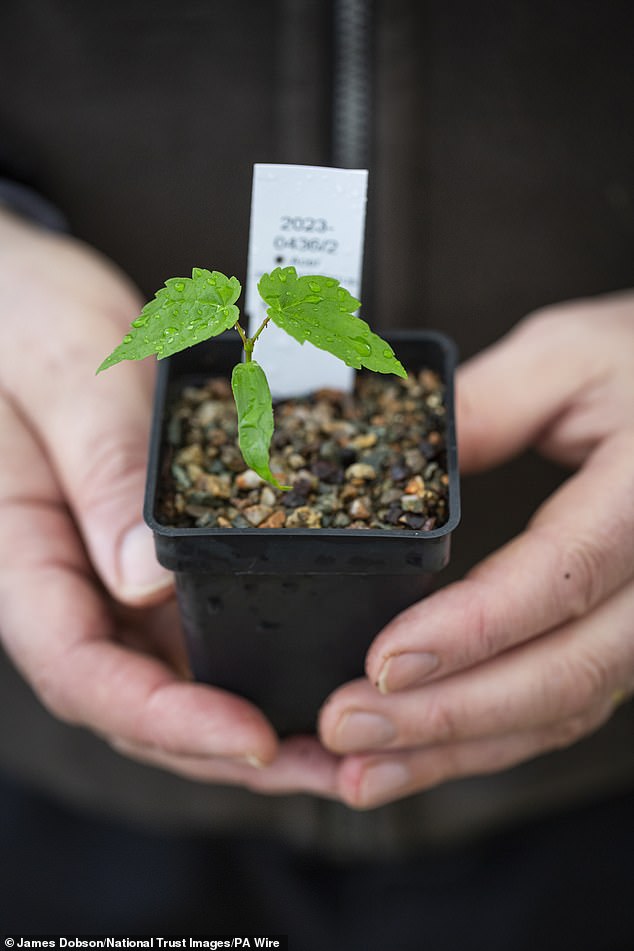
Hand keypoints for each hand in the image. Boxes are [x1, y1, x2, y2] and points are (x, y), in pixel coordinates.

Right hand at [0, 209, 337, 796]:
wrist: (20, 295)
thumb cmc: (24, 321)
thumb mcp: (65, 375)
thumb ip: (99, 470)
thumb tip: (147, 583)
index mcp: (19, 554)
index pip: (81, 671)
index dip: (169, 720)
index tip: (255, 738)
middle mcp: (65, 583)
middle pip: (137, 701)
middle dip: (230, 749)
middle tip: (336, 766)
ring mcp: (106, 576)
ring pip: (172, 677)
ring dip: (254, 718)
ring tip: (348, 737)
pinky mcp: (144, 557)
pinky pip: (194, 625)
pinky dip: (254, 657)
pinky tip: (319, 661)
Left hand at [318, 292, 633, 807]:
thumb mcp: (566, 355)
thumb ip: (485, 404)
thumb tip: (395, 455)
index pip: (560, 579)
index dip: (472, 630)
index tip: (384, 661)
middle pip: (562, 674)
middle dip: (446, 715)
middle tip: (346, 727)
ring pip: (562, 710)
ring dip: (457, 750)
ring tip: (360, 769)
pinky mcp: (624, 637)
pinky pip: (564, 706)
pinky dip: (488, 740)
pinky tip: (419, 754)